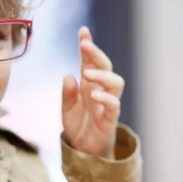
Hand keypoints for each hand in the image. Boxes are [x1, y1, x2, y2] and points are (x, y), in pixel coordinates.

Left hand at [62, 27, 123, 158]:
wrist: (83, 150)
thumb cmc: (78, 126)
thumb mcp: (66, 108)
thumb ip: (67, 93)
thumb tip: (68, 76)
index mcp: (88, 84)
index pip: (90, 61)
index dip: (88, 46)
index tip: (83, 31)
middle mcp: (100, 89)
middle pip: (105, 66)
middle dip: (96, 53)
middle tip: (84, 45)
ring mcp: (107, 103)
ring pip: (115, 82)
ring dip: (102, 75)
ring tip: (87, 73)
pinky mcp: (110, 118)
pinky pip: (114, 105)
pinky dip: (106, 98)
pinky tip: (95, 95)